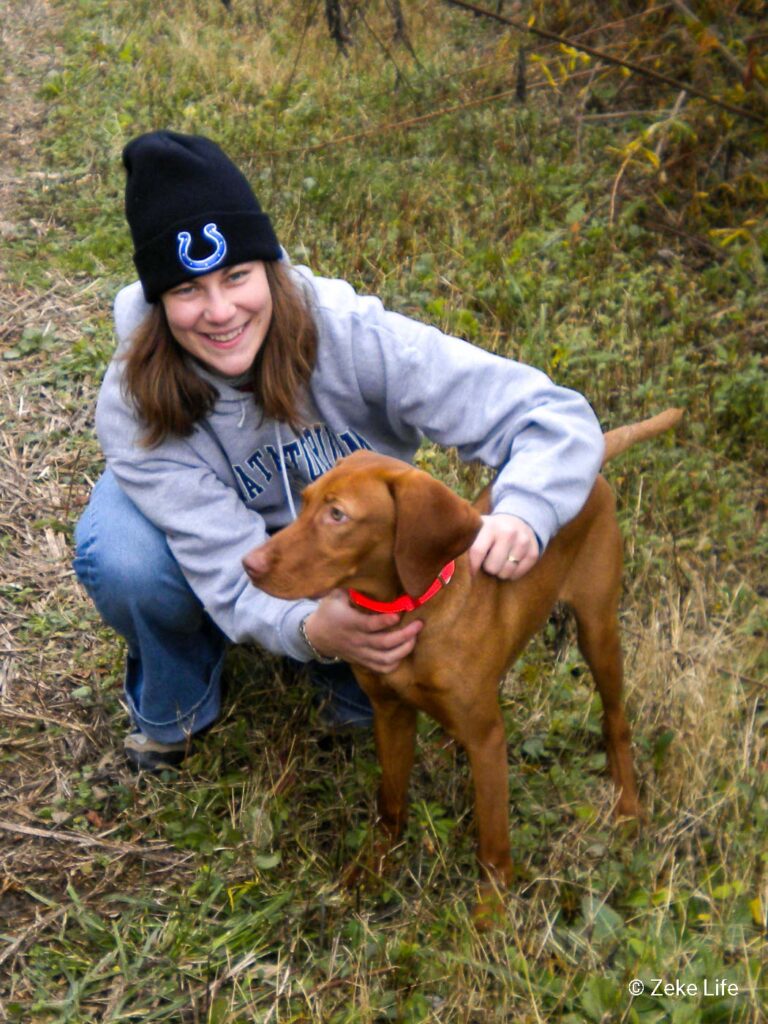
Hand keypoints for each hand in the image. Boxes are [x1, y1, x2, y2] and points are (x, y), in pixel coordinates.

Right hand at [303, 590, 422, 673]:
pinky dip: (396, 662)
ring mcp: (361, 653)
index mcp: (350, 622)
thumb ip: (352, 587)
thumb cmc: (330, 611)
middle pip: (384, 643)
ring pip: (386, 658)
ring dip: (404, 650)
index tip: (398, 615)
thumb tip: (368, 571)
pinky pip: (382, 668)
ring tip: (415, 637)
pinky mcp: (363, 661)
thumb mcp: (335, 595)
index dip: (385, 622)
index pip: (369, 625)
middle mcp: (357, 640)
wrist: (316, 635)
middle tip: (419, 624)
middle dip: (405, 634)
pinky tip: (404, 651)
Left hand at [468, 514, 538, 580]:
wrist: (518, 520)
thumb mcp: (478, 530)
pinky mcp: (534, 551)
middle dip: (488, 568)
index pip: (477, 552)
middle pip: (493, 567)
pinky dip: (513, 573)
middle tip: (488, 561)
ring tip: (499, 561)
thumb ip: (466, 543)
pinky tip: (510, 562)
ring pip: (506, 572)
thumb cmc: (490, 531)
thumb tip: (447, 568)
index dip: (472, 566)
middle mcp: (508, 532)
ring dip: (500, 571)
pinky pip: (519, 573)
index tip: (469, 572)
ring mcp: (523, 541)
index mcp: (489, 527)